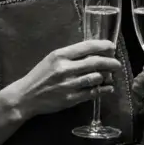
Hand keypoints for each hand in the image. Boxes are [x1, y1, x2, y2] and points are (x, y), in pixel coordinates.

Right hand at [2, 39, 122, 119]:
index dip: (103, 45)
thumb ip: (70, 54)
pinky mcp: (71, 99)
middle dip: (111, 62)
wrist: (26, 96)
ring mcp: (68, 84)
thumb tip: (93, 51)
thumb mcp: (52, 59)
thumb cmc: (40, 75)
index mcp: (60, 55)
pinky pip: (93, 93)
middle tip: (117, 63)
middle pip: (95, 62)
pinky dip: (104, 90)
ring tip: (112, 76)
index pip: (87, 47)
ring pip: (96, 77)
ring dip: (107, 76)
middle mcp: (65, 68)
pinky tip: (108, 88)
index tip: (112, 46)